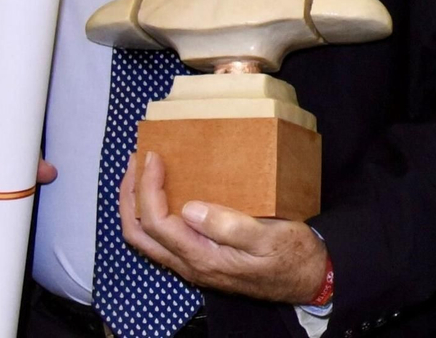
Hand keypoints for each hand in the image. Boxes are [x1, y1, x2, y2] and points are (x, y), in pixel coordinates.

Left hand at [120, 151, 327, 303]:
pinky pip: (161, 238)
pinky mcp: (200, 259)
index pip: (157, 222)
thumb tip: (190, 209)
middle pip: (138, 234)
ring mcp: (192, 264)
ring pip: (146, 238)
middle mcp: (189, 264)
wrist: (306, 280)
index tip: (155, 156)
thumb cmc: (292, 256)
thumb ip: (231, 226)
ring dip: (136, 204)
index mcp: (203, 257)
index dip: (148, 187)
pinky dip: (151, 213)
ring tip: (140, 172)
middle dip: (129, 195)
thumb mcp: (269, 238)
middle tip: (135, 160)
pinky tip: (164, 193)